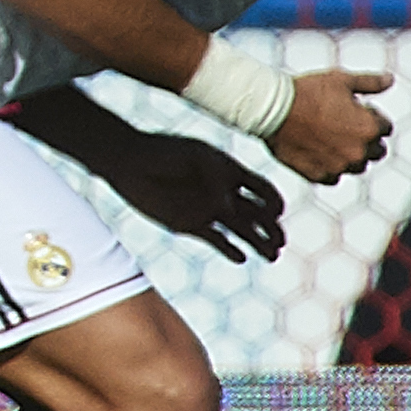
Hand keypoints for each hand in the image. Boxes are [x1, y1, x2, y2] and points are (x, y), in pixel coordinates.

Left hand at [103, 132, 285, 261]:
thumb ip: (216, 180)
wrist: (129, 162)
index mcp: (230, 172)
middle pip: (258, 215)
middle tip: (280, 243)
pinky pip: (217, 241)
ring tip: (271, 257)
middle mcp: (223, 194)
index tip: (275, 212)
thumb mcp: (195, 157)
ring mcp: (208, 210)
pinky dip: (229, 250)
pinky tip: (241, 258)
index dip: (273, 201)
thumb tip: (229, 208)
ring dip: (258, 243)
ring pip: (242, 231)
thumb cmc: (163, 152)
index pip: (264, 190)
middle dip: (272, 229)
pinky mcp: (190, 225)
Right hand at [268, 69, 393, 183]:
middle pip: (376, 152)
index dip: (371, 117)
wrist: (272, 110)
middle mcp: (358, 151)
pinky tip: (317, 152)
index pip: (385, 128)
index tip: (355, 112)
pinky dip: (329, 168)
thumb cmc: (307, 92)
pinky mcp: (318, 175)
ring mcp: (338, 166)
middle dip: (366, 140)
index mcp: (369, 128)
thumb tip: (389, 80)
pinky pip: (333, 178)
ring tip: (330, 141)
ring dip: (349, 156)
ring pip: (356, 167)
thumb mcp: (342, 80)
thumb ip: (370, 83)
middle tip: (344, 127)